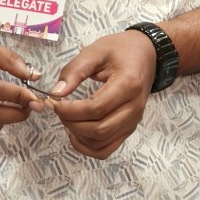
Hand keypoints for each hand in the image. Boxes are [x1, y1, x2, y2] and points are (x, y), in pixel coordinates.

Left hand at [49, 30, 157, 157]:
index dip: (70, 110)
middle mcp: (134, 107)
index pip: (95, 108)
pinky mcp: (129, 128)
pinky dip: (88, 146)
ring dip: (78, 136)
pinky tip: (76, 132)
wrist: (145, 54)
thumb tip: (56, 92)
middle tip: (58, 109)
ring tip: (66, 119)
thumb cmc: (121, 50)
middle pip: (98, 129)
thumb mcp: (95, 51)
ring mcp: (133, 121)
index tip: (53, 102)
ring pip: (102, 143)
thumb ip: (75, 70)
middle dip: (71, 123)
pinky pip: (108, 148)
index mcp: (128, 85)